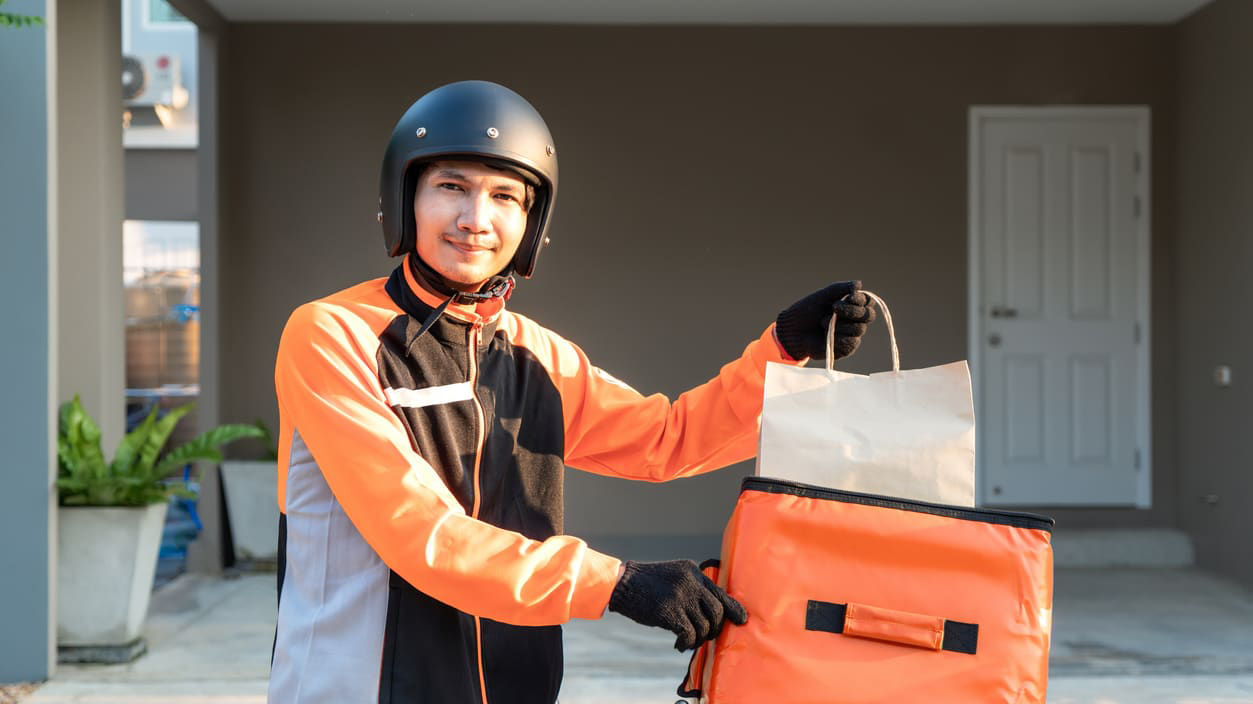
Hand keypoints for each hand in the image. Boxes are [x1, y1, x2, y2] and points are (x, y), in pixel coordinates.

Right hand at [607, 560, 747, 650]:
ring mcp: (681, 596)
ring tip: (687, 641)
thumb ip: (693, 588)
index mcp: (693, 571)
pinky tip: (678, 644)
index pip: (720, 593)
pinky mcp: (670, 612)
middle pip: (717, 612)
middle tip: (706, 636)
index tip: (742, 620)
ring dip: (698, 639)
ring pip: (704, 626)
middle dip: (715, 629)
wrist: (623, 584)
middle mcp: (691, 582)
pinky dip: (686, 643)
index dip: (734, 609)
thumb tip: (715, 613)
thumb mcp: (675, 576)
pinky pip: (689, 634)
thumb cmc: (648, 584)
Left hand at [775, 280, 875, 361]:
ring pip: (859, 329)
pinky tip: (826, 334)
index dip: (862, 299)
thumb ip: (840, 288)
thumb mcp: (823, 296)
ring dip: (840, 324)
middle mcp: (854, 320)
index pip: (867, 302)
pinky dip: (837, 336)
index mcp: (850, 305)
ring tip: (822, 322)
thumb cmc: (806, 311)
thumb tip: (859, 284)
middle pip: (868, 315)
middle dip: (852, 311)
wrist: (792, 330)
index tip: (850, 297)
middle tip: (834, 308)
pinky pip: (851, 342)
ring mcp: (851, 334)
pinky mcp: (846, 348)